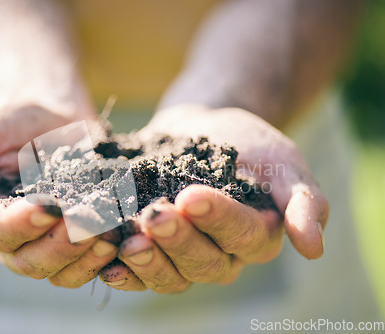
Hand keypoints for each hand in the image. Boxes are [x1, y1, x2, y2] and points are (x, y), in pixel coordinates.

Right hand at [0, 98, 118, 286]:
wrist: (52, 115)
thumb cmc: (10, 123)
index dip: (22, 223)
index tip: (49, 206)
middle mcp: (17, 238)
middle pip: (32, 261)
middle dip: (62, 244)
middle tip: (89, 222)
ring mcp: (51, 241)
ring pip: (62, 270)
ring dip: (86, 256)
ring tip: (109, 234)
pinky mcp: (82, 238)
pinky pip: (90, 262)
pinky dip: (105, 256)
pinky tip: (122, 237)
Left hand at [98, 105, 327, 292]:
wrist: (200, 130)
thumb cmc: (245, 143)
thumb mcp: (282, 162)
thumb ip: (303, 200)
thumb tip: (314, 249)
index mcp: (256, 237)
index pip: (240, 235)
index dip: (216, 219)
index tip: (191, 196)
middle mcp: (221, 255)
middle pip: (203, 263)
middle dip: (177, 241)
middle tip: (154, 216)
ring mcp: (184, 256)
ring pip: (171, 276)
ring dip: (148, 262)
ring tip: (128, 242)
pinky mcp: (154, 250)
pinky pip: (140, 273)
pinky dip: (124, 272)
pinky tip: (107, 263)